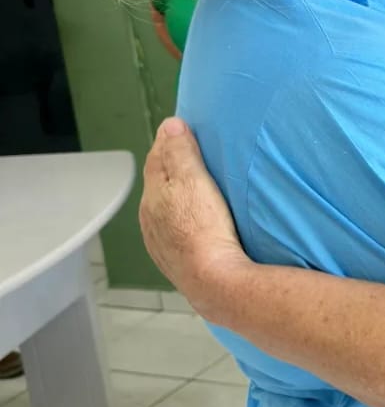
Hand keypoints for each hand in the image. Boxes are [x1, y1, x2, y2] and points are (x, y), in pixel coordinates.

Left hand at [140, 117, 251, 319]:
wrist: (213, 281)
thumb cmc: (204, 227)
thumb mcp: (192, 180)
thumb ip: (179, 152)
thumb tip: (169, 125)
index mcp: (152, 195)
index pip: (155, 159)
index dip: (166, 143)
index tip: (180, 130)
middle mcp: (150, 218)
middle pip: (158, 185)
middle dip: (170, 169)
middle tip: (190, 157)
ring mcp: (160, 242)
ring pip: (165, 211)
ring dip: (176, 198)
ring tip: (195, 191)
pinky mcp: (175, 262)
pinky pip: (174, 233)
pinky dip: (182, 222)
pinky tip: (195, 224)